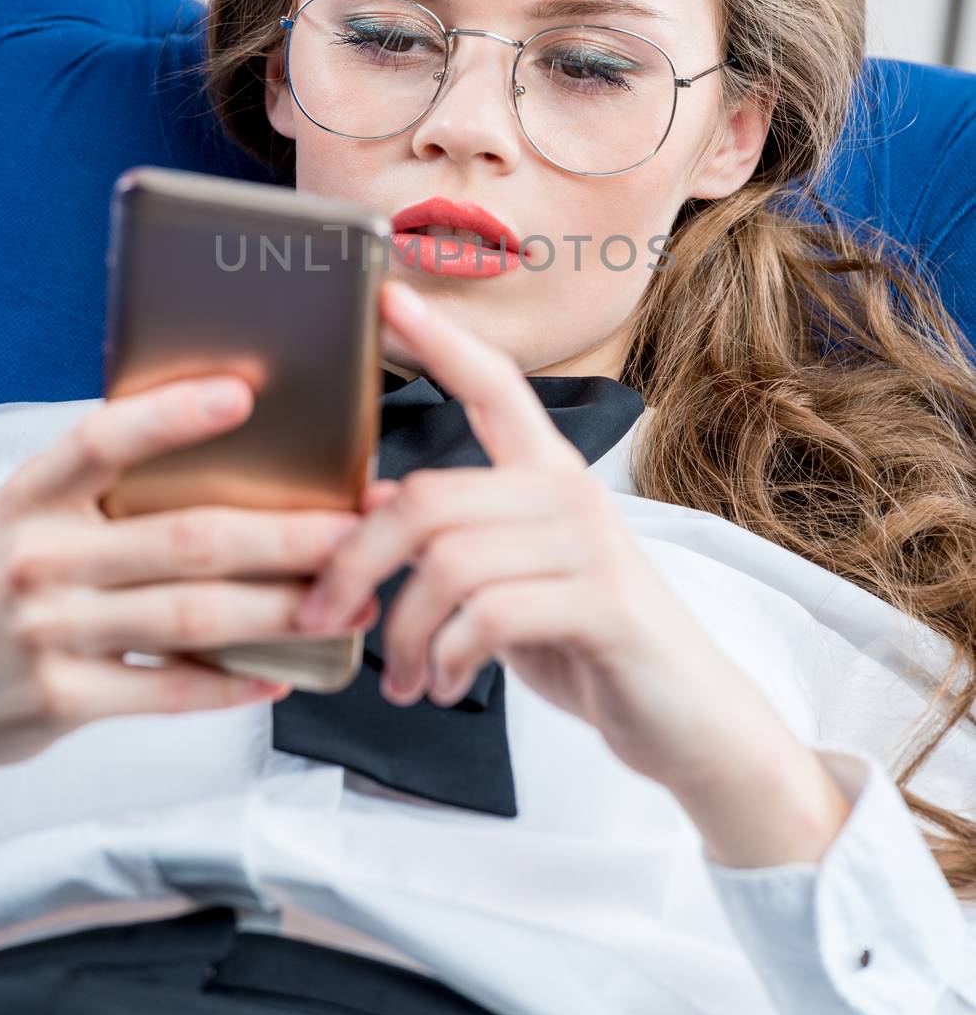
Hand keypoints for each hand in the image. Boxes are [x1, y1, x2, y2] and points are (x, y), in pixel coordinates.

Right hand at [0, 374, 379, 817]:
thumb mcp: (21, 518)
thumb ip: (96, 488)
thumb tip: (220, 444)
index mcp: (30, 497)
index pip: (102, 440)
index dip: (172, 415)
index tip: (244, 393)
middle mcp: (37, 559)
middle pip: (185, 539)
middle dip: (286, 535)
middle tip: (356, 527)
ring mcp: (47, 633)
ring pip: (193, 616)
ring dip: (283, 611)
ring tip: (346, 602)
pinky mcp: (61, 701)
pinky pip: (167, 688)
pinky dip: (232, 682)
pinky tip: (282, 673)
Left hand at [292, 281, 852, 865]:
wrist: (687, 719)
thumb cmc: (591, 643)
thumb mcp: (512, 583)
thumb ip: (455, 539)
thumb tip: (373, 503)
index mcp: (549, 475)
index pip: (494, 384)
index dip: (441, 338)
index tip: (388, 295)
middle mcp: (570, 494)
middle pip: (427, 498)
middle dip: (357, 564)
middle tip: (327, 617)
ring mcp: (591, 545)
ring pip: (447, 563)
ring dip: (403, 633)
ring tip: (404, 677)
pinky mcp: (602, 604)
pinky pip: (487, 616)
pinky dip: (446, 660)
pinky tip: (445, 685)